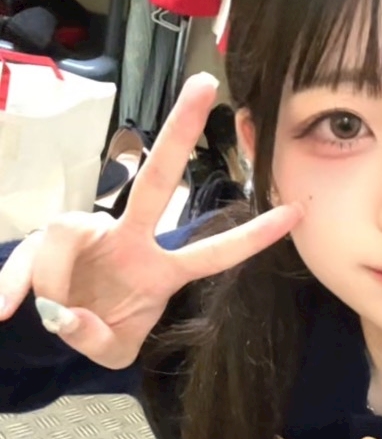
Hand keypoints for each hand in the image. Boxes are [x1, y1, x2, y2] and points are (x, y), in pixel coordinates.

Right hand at [0, 73, 302, 368]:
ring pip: (66, 234)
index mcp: (160, 270)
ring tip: (50, 315)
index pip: (213, 253)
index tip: (296, 211)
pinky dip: (14, 286)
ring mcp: (92, 231)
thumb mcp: (109, 352)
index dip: (252, 237)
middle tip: (205, 86)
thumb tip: (65, 317)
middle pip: (159, 182)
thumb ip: (97, 340)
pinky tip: (4, 309)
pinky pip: (31, 258)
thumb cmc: (100, 328)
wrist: (59, 323)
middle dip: (179, 133)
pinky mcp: (53, 238)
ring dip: (51, 278)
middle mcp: (131, 239)